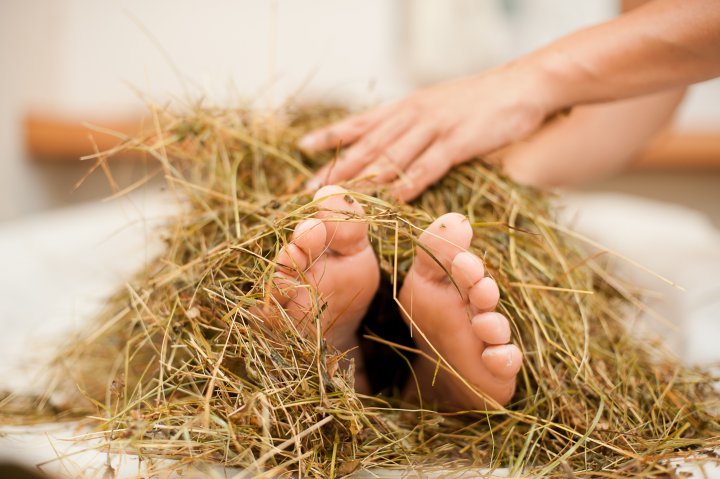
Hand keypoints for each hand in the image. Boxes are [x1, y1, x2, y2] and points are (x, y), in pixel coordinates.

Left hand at [300, 64, 551, 200]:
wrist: (523, 85)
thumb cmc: (481, 101)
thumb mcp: (438, 106)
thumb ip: (414, 124)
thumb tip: (392, 146)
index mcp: (407, 106)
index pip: (361, 121)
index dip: (331, 134)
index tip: (304, 147)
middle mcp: (414, 114)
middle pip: (368, 144)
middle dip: (337, 167)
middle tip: (311, 188)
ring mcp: (435, 127)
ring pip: (391, 156)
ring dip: (363, 180)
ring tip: (340, 200)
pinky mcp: (458, 141)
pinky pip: (428, 165)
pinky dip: (408, 183)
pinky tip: (392, 199)